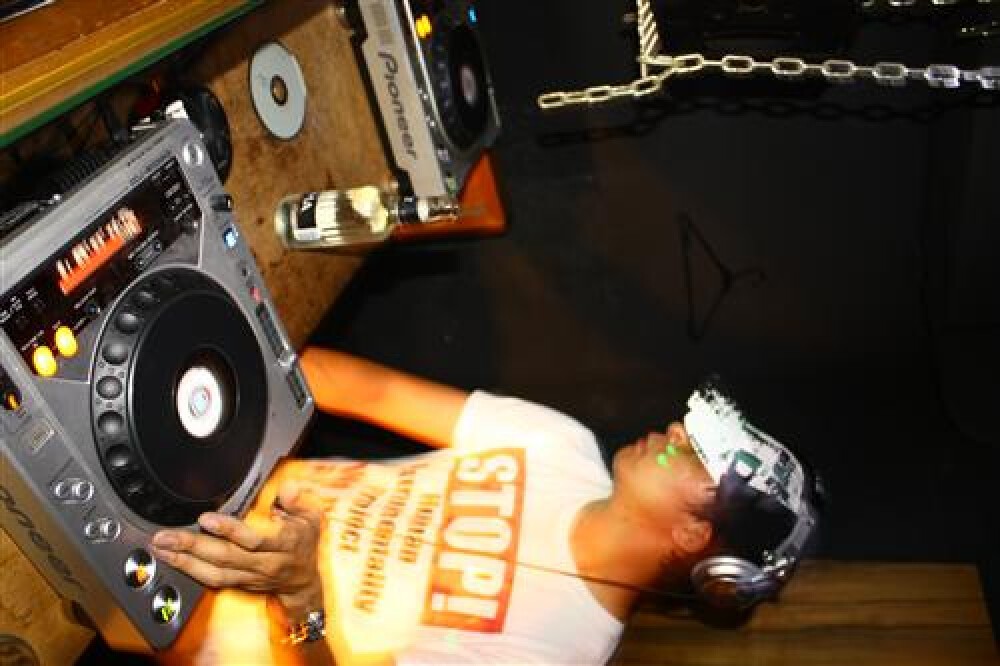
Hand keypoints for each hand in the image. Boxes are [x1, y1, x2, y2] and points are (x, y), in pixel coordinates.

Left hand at [151, 481, 325, 618]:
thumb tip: (287, 488)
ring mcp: (250, 576)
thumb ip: (298, 501)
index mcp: (283, 544)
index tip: (206, 519)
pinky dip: (190, 570)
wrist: (304, 581)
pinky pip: (212, 580)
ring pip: (214, 572)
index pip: (253, 539)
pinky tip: (173, 560)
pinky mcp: (239, 584)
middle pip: (225, 557)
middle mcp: (264, 563)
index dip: (228, 530)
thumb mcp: (311, 518)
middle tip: (166, 536)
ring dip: (184, 561)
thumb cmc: (305, 544)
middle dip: (192, 546)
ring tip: (161, 548)